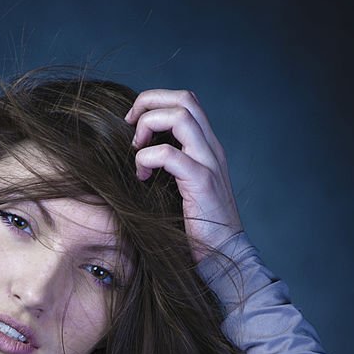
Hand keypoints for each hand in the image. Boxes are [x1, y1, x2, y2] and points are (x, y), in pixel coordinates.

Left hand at [124, 89, 243, 263]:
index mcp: (207, 146)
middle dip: (149, 103)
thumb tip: (135, 151)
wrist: (223, 254)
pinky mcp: (202, 182)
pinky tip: (142, 177)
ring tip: (136, 151)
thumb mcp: (182, 186)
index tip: (133, 123)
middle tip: (130, 127)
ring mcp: (209, 163)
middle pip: (184, 99)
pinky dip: (147, 159)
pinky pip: (170, 155)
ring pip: (180, 116)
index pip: (186, 101)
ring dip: (149, 126)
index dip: (156, 101)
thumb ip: (169, 166)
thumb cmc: (197, 225)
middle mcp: (211, 148)